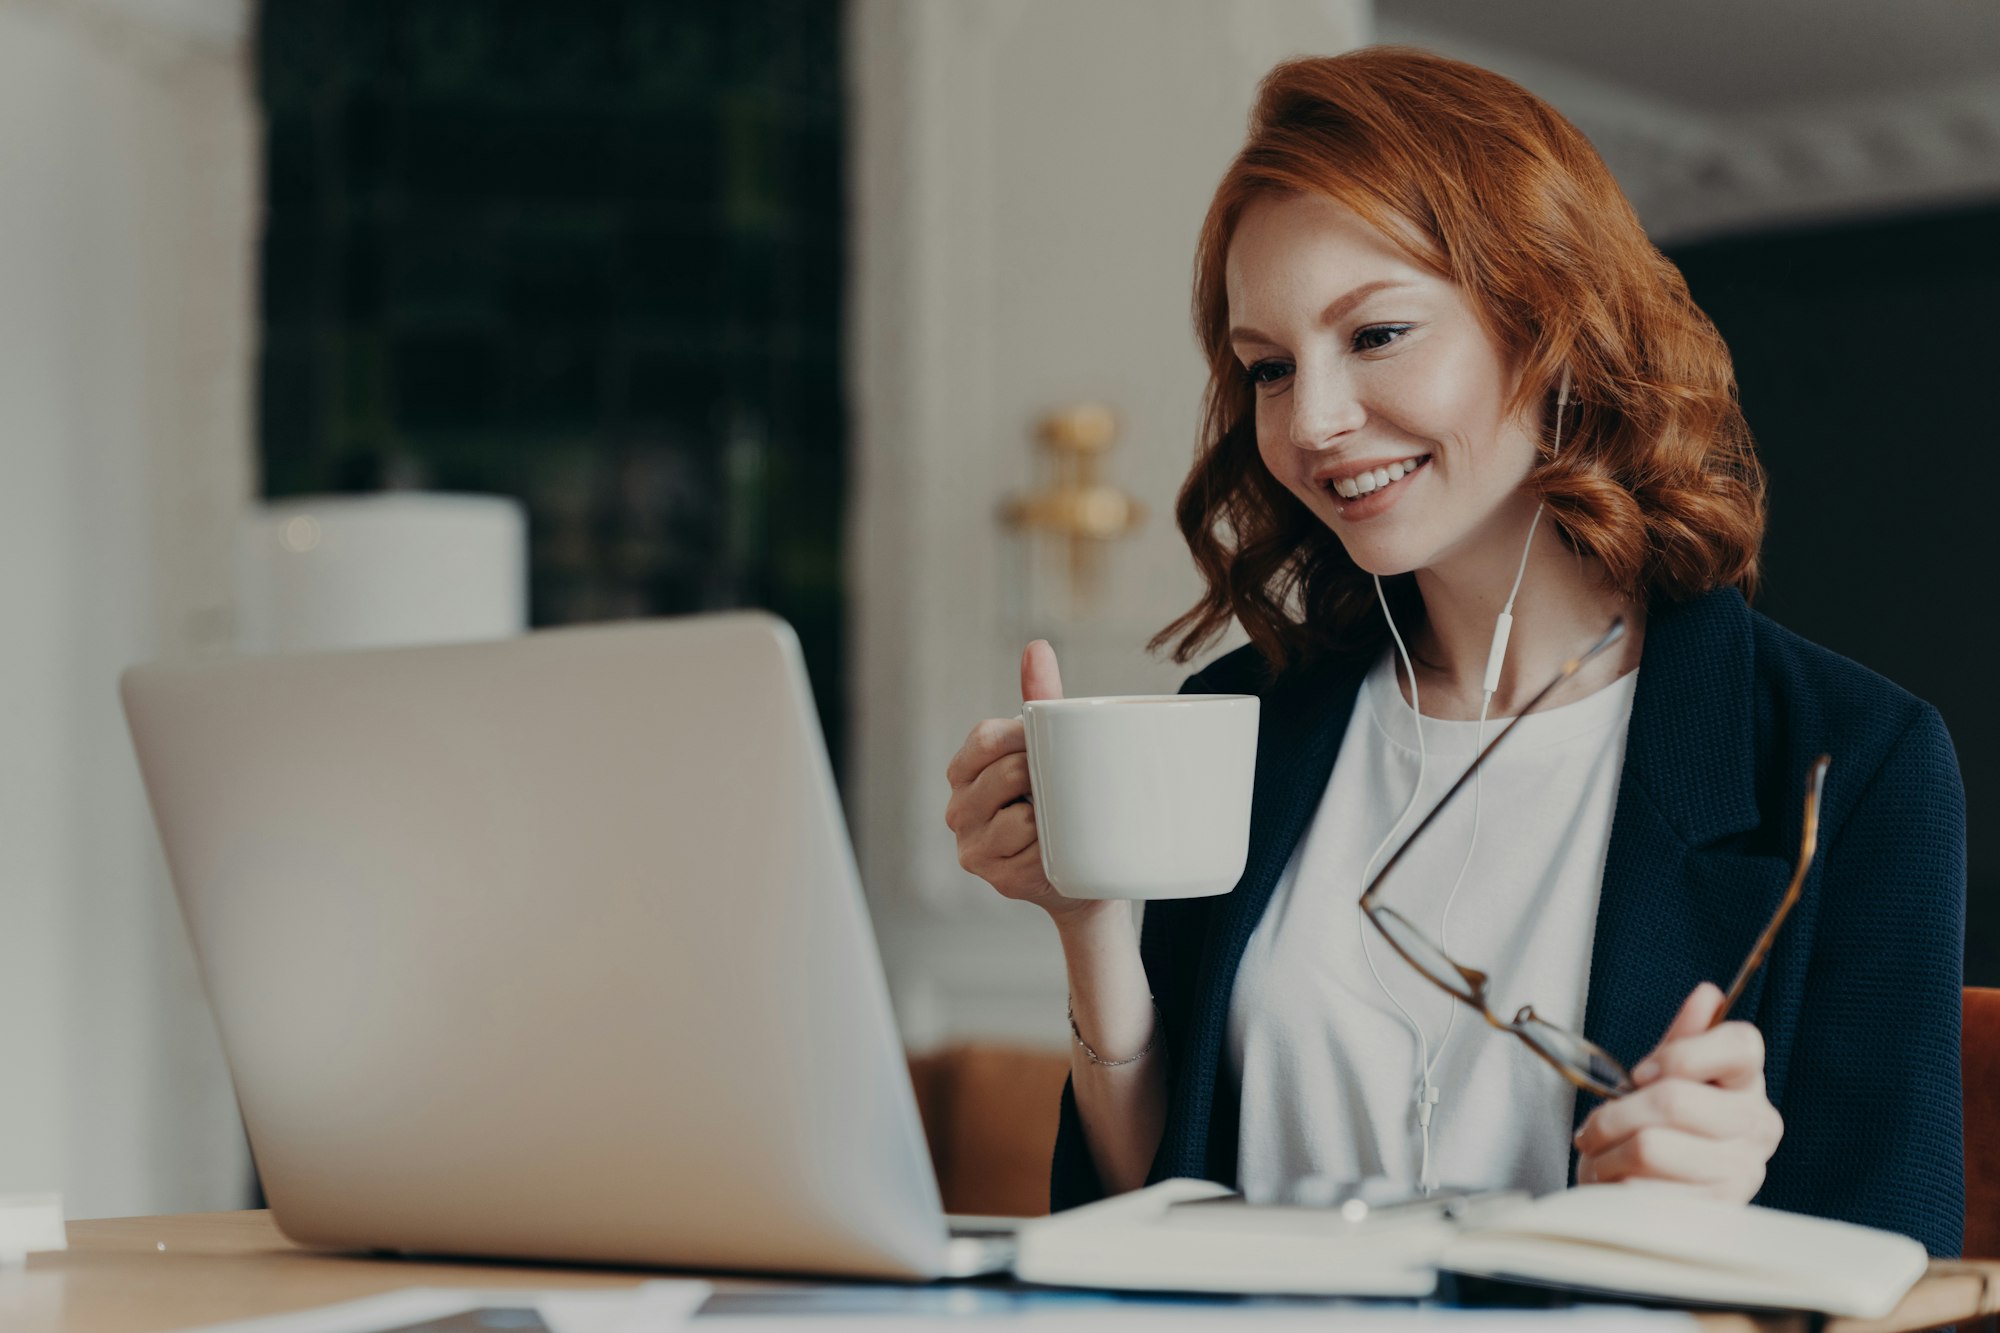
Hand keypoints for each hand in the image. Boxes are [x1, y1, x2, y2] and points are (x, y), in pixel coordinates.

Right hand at [944, 641, 1108, 924]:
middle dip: (1044, 776)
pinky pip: (1033, 851)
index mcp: (964, 771)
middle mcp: (958, 809)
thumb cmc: (1060, 801)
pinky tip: (1057, 849)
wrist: (1083, 873)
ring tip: (1060, 820)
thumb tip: (1036, 647)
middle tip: (1063, 786)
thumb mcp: (1049, 749)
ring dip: (1052, 815)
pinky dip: (1053, 846)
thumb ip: (1040, 701)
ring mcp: (974, 848)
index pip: (985, 739)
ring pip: (1022, 816)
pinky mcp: (997, 878)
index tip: (1047, 745)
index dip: (1022, 737)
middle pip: (1008, 773)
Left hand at [1573, 981, 1783, 1202]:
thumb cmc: (1656, 1129)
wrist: (1654, 1198)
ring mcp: (1741, 1173)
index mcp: (1747, 1085)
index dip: (1682, 1053)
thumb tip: (1709, 995)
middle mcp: (1758, 1127)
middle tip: (1596, 1126)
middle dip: (1616, 1113)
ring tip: (1603, 1155)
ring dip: (1607, 1152)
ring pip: (1649, 1146)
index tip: (1641, 1072)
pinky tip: (1617, 1184)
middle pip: (1675, 1099)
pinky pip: (1642, 1188)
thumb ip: (1683, 1040)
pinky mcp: (1711, 1214)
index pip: (1742, 1044)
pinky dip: (1615, 1185)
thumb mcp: (1663, 1080)